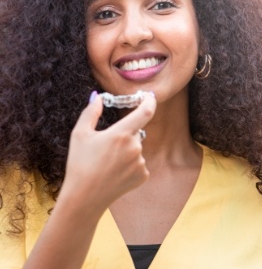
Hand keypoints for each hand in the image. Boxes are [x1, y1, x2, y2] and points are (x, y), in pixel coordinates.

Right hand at [61, 91, 155, 212]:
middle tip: (107, 146)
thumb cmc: (79, 164)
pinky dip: (130, 164)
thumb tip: (98, 96)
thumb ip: (91, 112)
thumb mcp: (80, 134)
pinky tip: (115, 172)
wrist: (84, 198)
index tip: (149, 95)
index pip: (146, 111)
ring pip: (137, 148)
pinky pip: (139, 162)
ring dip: (127, 149)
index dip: (150, 100)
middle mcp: (135, 147)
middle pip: (136, 131)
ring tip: (108, 163)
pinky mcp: (143, 176)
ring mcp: (140, 163)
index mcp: (121, 134)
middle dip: (125, 133)